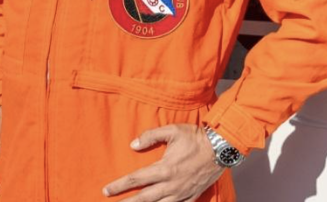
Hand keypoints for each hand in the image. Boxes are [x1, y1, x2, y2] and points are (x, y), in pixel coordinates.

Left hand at [103, 124, 223, 200]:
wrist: (220, 148)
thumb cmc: (195, 137)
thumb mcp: (172, 130)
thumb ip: (151, 135)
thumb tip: (133, 145)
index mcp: (164, 168)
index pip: (136, 179)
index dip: (119, 185)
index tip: (106, 190)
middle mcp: (171, 185)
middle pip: (144, 199)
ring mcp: (181, 194)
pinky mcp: (191, 197)